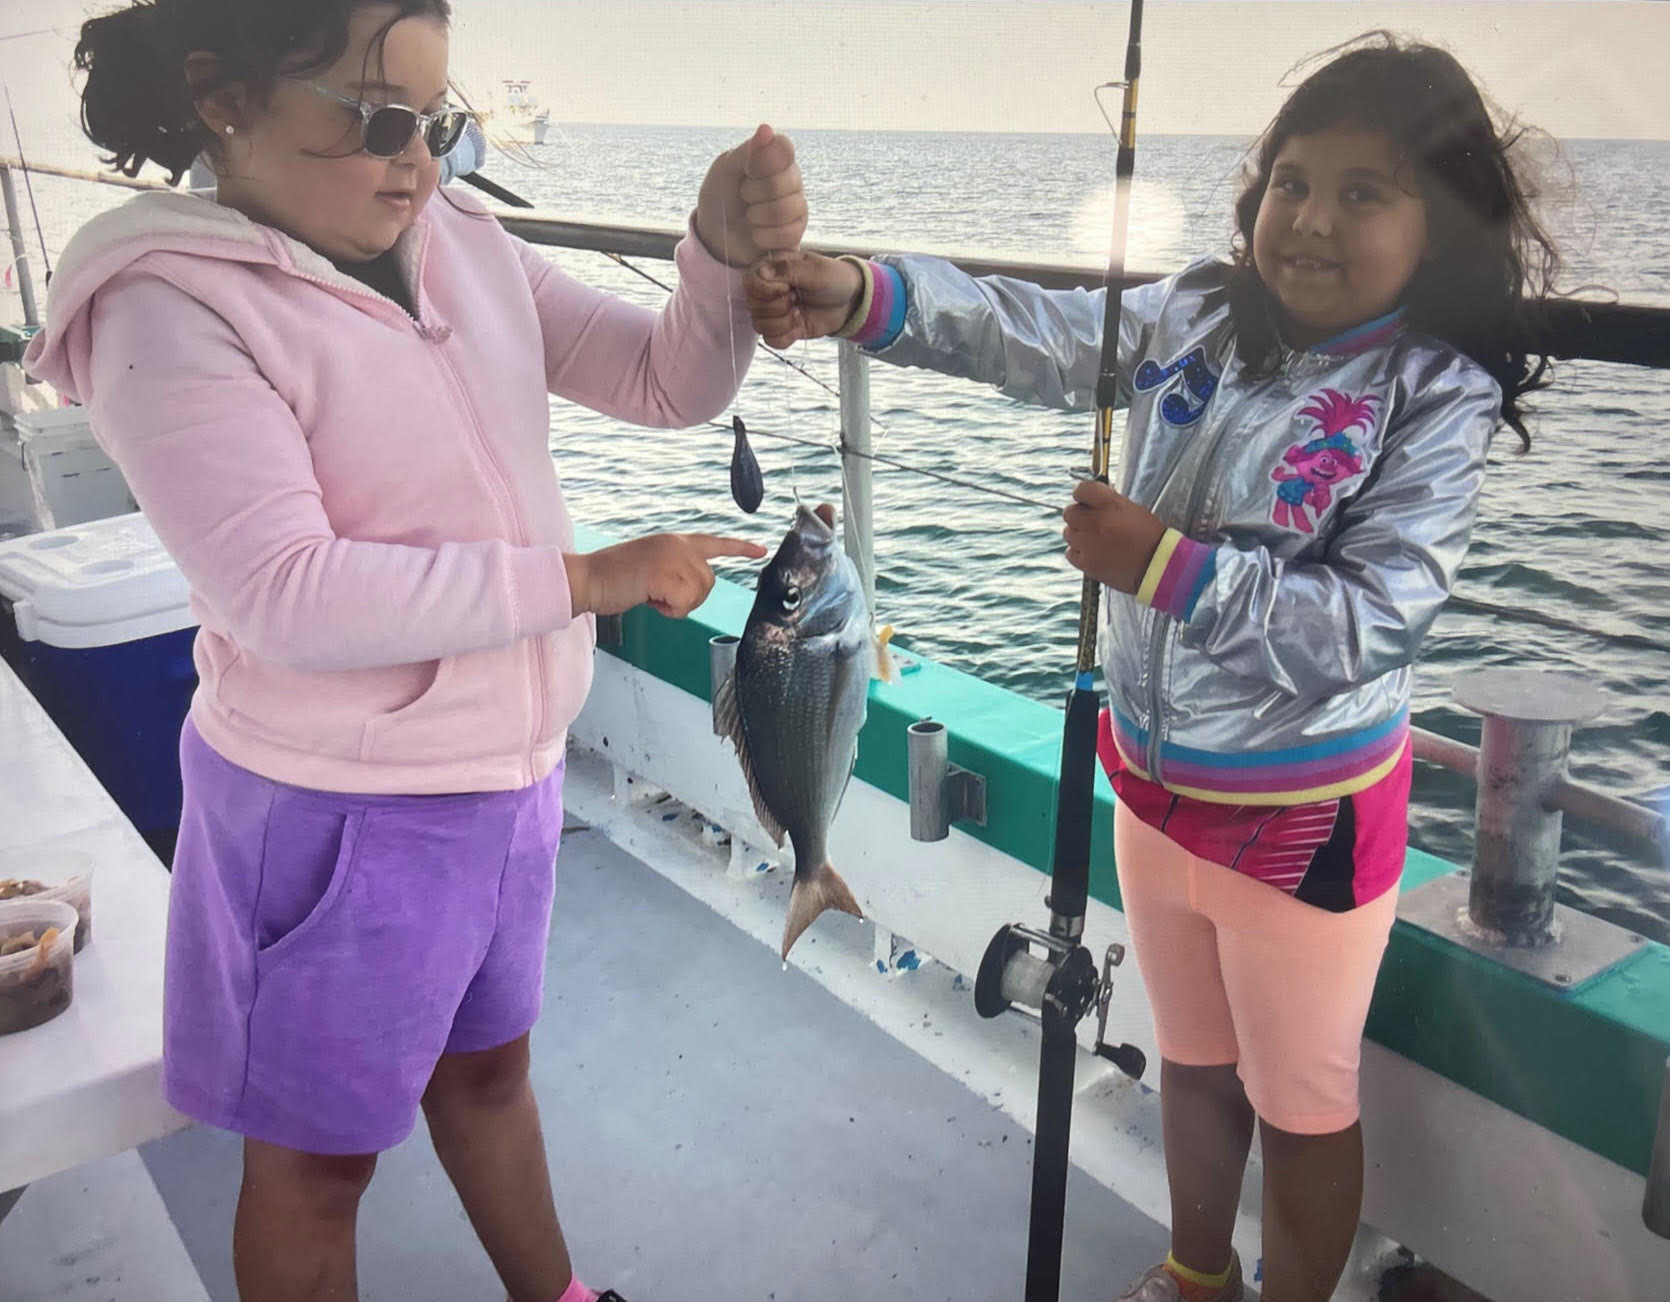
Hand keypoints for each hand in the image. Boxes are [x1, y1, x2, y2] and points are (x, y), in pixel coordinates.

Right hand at [566, 533, 767, 618]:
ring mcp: (672, 558)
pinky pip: (684, 604)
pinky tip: (649, 599)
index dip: (739, 548)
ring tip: (651, 594)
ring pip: (698, 594)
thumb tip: (694, 586)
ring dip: (677, 605)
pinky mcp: (664, 574)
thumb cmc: (614, 577)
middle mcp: (678, 545)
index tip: (760, 550)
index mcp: (675, 541)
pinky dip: (668, 610)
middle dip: (689, 597)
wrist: (588, 577)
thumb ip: (676, 569)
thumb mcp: (652, 565)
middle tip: (659, 594)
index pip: (715, 542)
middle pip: (709, 582)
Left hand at [694, 124, 805, 268]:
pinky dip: (764, 236)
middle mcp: (791, 179)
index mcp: (775, 157)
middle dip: (753, 192)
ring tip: (749, 216)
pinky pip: (788, 233)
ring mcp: (797, 206)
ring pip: (787, 208)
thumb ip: (747, 150)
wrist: (716, 235)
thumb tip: (766, 128)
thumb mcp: (725, 169)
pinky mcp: (797, 232)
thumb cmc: (720, 197)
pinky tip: (756, 233)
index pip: (784, 148)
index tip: (746, 170)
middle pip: (783, 181)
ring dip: (758, 215)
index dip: (763, 161)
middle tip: (743, 196)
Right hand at [745, 250, 864, 347]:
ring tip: (799, 312)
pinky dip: (785, 337)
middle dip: (778, 307)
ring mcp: (772, 311)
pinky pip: (770, 341)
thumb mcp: (814, 269)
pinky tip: (798, 326)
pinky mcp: (781, 329)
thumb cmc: (833, 278)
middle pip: (752, 307)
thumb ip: (787, 270)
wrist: (849, 301)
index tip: (788, 288)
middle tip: (797, 298)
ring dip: (782, 323)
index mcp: (770, 269)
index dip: (767, 291)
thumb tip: (761, 272)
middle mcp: (766, 291)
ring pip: (759, 326)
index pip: (749, 283)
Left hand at [1062, 480, 1166, 593]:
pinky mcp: (1086, 563)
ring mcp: (1088, 543)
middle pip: (1070, 513)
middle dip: (1078, 516)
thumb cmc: (1148, 537)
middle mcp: (1096, 522)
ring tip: (1095, 539)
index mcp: (1110, 504)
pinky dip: (1078, 552)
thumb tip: (1090, 500)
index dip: (1081, 494)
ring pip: (1068, 533)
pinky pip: (1070, 552)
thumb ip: (1108, 502)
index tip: (1084, 499)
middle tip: (1090, 522)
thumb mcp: (1132, 509)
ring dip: (1079, 534)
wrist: (1157, 566)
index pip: (1082, 489)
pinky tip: (1093, 552)